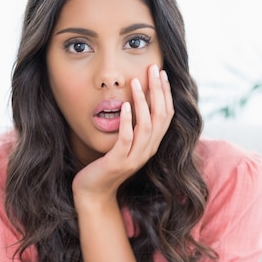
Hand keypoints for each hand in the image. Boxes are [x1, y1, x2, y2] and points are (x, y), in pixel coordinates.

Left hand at [72, 64, 173, 204]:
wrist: (94, 192)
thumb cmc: (107, 165)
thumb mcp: (125, 144)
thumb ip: (134, 127)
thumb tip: (136, 101)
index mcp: (152, 145)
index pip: (167, 115)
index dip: (166, 93)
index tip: (161, 72)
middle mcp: (147, 151)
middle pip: (161, 117)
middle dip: (158, 91)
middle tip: (152, 69)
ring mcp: (134, 158)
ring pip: (146, 126)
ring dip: (142, 102)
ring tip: (135, 82)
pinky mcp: (118, 162)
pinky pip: (126, 139)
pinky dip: (127, 121)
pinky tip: (124, 105)